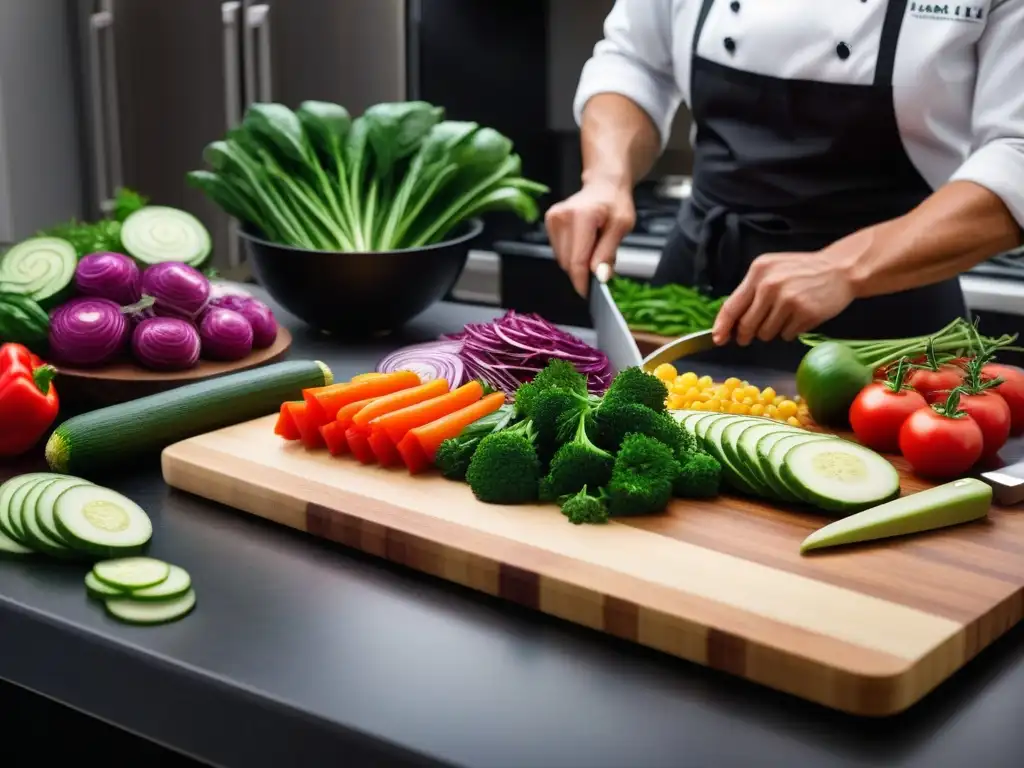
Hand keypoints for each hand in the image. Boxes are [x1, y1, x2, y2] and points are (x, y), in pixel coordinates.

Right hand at [545, 178, 634, 295]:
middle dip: (583, 271)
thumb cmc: (616, 204)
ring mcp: (552, 219)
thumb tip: (599, 277)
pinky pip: (559, 252)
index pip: (577, 260)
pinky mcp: (549, 223)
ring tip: (593, 247)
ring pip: (562, 260)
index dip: (582, 282)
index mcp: (582, 216)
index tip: (589, 294)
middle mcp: (562, 217)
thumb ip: (608, 252)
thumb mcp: (622, 226)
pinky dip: (572, 254)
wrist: (604, 185)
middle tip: (600, 264)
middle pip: (568, 262)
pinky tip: (583, 242)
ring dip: (578, 262)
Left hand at [712, 250, 855, 345]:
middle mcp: (770, 285)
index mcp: (758, 272)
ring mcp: (788, 299)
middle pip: (746, 325)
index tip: (718, 339)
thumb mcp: (772, 270)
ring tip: (784, 316)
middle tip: (749, 337)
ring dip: (771, 332)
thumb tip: (731, 323)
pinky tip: (799, 317)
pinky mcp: (805, 313)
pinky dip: (790, 331)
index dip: (722, 326)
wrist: (840, 269)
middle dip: (746, 335)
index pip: (732, 305)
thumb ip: (751, 292)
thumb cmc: (802, 272)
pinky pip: (786, 335)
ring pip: (765, 334)